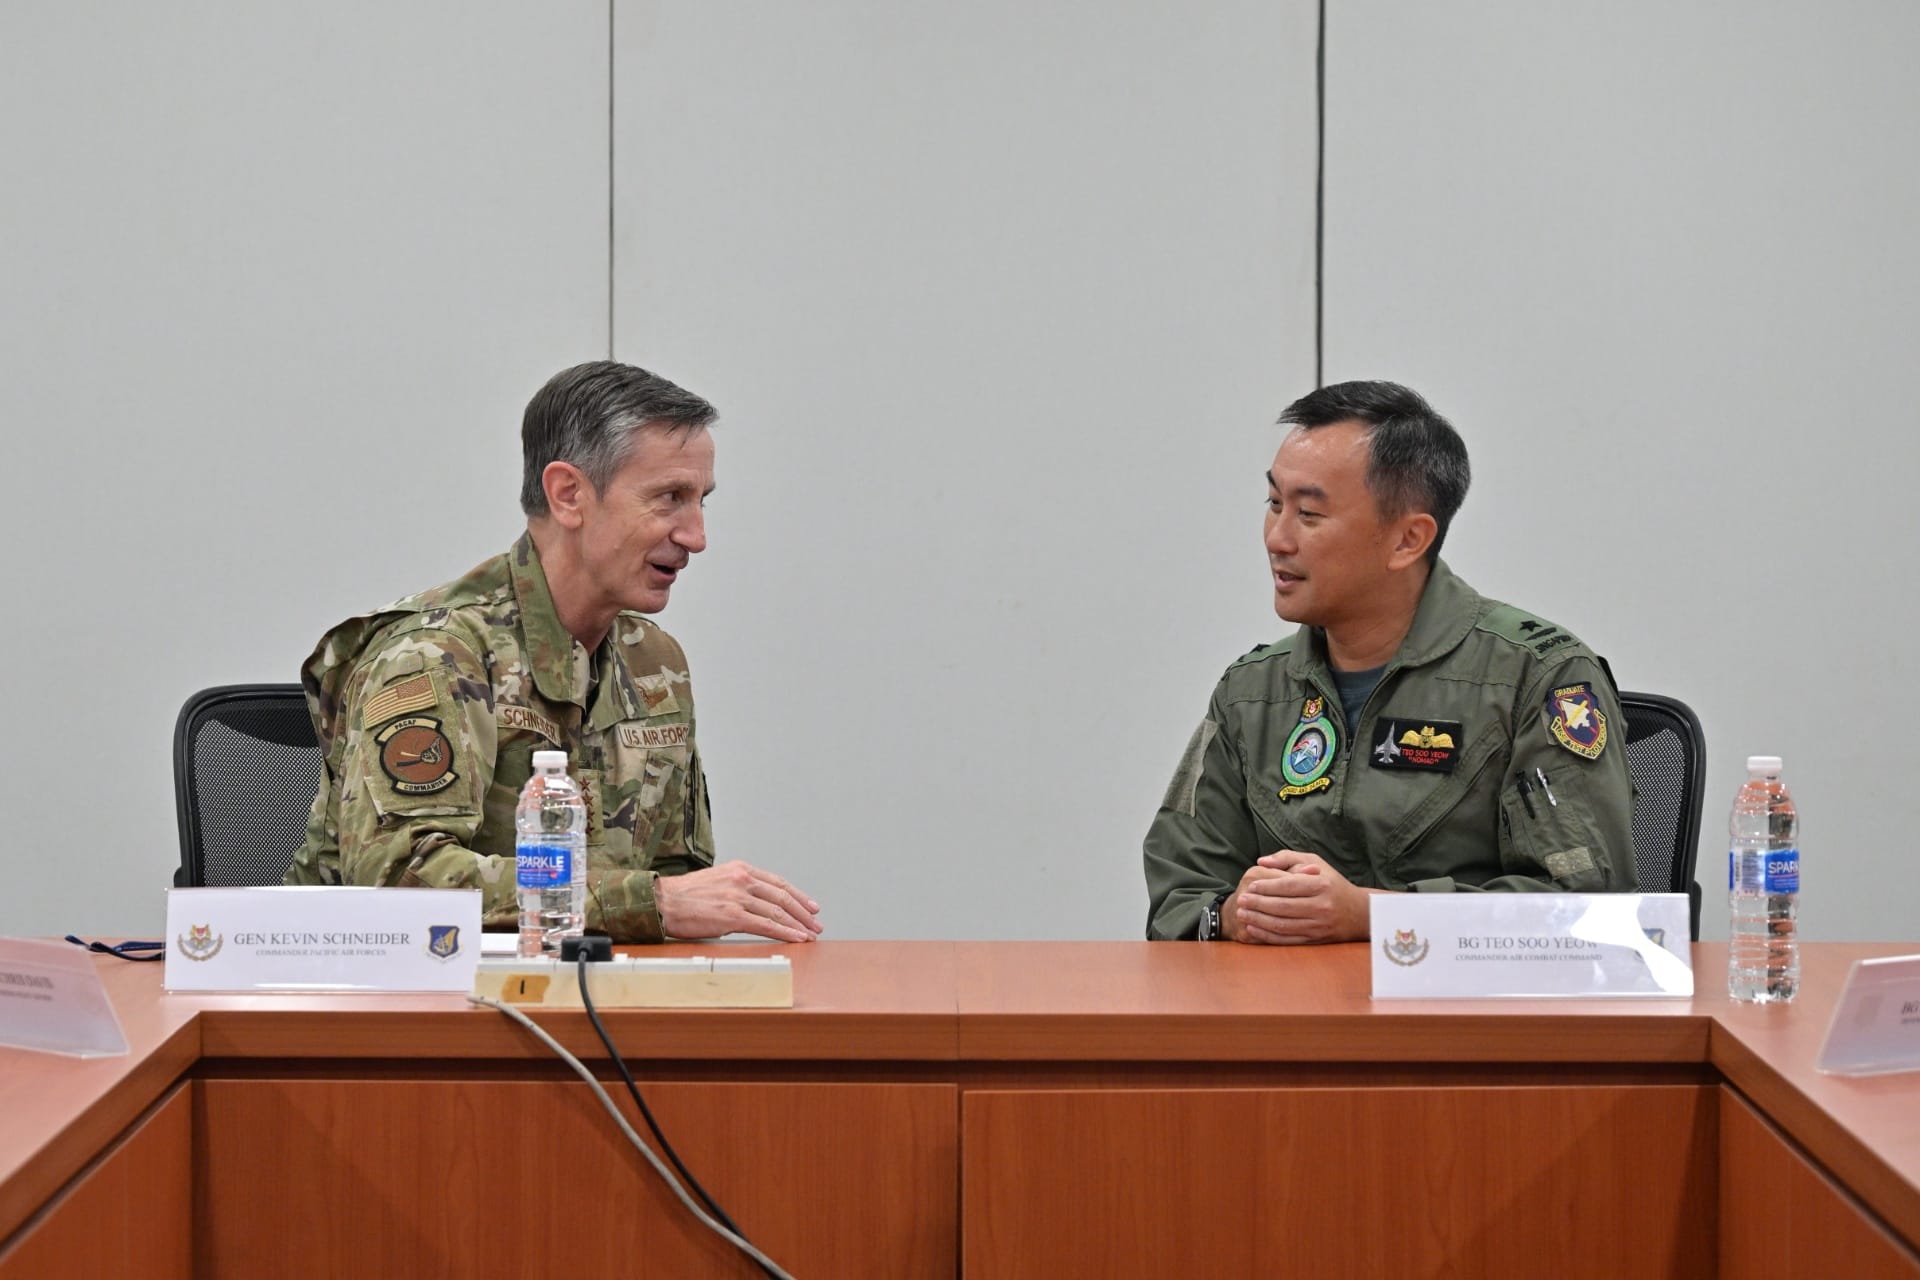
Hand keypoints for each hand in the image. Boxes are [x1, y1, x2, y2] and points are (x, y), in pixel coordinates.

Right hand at [655, 862, 822, 942]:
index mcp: (740, 869)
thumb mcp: (716, 881)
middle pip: (783, 896)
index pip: (778, 883)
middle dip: (803, 912)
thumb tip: (754, 905)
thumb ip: (737, 889)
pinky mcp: (732, 916)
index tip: (810, 906)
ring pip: (778, 911)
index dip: (798, 896)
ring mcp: (738, 898)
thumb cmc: (684, 896)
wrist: (662, 901)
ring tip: (810, 934)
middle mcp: (743, 880)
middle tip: (816, 923)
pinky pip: (766, 925)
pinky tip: (796, 938)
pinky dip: (785, 932)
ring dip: (798, 924)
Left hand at [1222, 850, 1370, 944]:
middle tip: (1240, 900)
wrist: (1359, 913)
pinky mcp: (1316, 940)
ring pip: (1283, 924)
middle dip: (1258, 904)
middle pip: (1283, 906)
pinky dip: (1268, 935)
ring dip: (1258, 920)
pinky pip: (1288, 940)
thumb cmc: (1332, 884)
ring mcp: (1319, 925)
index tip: (1251, 886)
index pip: (1289, 885)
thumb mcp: (1315, 863)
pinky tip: (1253, 928)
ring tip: (1242, 914)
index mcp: (1322, 885)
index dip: (1267, 887)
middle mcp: (1322, 906)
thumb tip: (1262, 861)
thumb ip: (1288, 858)